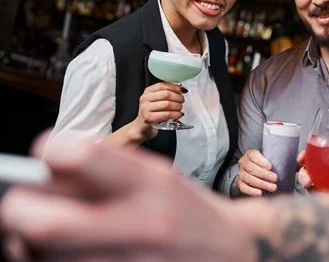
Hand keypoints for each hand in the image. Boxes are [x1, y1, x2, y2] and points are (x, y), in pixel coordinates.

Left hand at [0, 132, 255, 261]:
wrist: (233, 255)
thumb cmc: (189, 212)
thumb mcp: (158, 174)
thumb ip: (105, 165)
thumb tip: (43, 162)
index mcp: (152, 184)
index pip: (76, 157)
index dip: (49, 151)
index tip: (47, 156)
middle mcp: (142, 227)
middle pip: (44, 223)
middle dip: (20, 208)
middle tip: (25, 204)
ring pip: (40, 256)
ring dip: (29, 241)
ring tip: (53, 231)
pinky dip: (50, 260)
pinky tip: (69, 251)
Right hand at [132, 82, 185, 141]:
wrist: (142, 126)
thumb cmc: (152, 112)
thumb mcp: (156, 100)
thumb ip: (166, 93)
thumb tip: (181, 90)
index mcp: (147, 91)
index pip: (162, 85)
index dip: (175, 87)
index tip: (182, 90)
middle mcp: (145, 98)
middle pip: (166, 94)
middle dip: (178, 97)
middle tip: (182, 100)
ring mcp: (146, 108)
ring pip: (167, 104)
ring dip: (178, 106)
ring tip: (180, 108)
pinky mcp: (149, 118)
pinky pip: (166, 114)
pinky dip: (175, 114)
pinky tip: (179, 114)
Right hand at [236, 149, 277, 196]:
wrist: (255, 169)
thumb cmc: (264, 162)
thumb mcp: (267, 157)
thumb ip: (272, 159)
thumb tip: (283, 165)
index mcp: (250, 153)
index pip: (253, 156)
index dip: (262, 161)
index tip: (270, 167)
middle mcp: (243, 162)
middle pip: (252, 169)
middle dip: (264, 174)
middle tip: (275, 178)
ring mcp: (240, 173)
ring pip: (249, 179)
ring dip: (261, 184)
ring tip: (272, 187)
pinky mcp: (240, 183)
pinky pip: (243, 188)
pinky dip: (252, 191)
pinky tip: (260, 193)